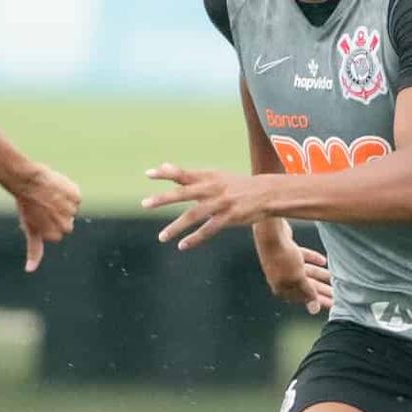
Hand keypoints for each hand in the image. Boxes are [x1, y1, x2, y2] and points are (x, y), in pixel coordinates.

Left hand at [11, 163, 79, 271]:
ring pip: (72, 209)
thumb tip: (29, 270)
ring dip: (63, 203)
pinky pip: (76, 197)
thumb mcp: (30, 229)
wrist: (27, 181)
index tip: (39, 216)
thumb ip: (34, 250)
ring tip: (50, 196)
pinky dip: (68, 192)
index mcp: (54, 235)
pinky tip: (57, 189)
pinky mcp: (76, 196)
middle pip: (68, 224)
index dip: (48, 223)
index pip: (58, 234)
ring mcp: (71, 211)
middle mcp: (65, 225)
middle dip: (58, 216)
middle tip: (45, 206)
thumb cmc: (27, 206)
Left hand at [141, 163, 276, 250]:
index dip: (165, 173)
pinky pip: (208, 230)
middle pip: (184, 193)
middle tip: (145, 204)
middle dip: (164, 199)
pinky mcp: (229, 218)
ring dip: (176, 227)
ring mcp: (220, 203)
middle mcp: (212, 188)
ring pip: (194, 216)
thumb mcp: (214, 176)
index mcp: (207, 177)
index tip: (148, 174)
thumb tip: (164, 166)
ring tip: (161, 237)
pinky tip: (182, 246)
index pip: (183, 174)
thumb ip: (189, 175)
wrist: (266, 194)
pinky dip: (195, 238)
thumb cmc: (236, 185)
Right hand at [258, 228, 332, 313]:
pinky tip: (324, 260)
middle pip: (306, 286)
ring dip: (320, 274)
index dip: (319, 301)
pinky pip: (302, 258)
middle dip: (322, 290)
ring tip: (334, 277)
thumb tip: (314, 310)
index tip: (334, 303)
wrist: (270, 233)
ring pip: (306, 272)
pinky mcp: (287, 250)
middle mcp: (282, 278)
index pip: (304, 298)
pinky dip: (313, 259)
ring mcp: (284, 264)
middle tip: (338, 293)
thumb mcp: (298, 279)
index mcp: (282, 288)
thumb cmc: (283, 258)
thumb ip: (308, 293)